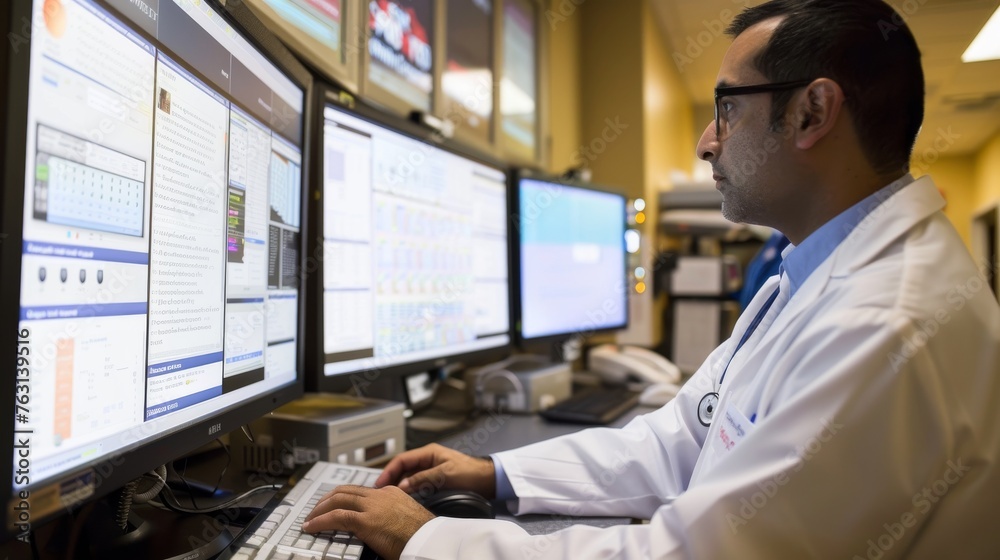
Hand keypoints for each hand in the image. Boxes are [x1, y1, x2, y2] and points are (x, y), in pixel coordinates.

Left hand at [303, 485, 434, 559]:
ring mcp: (373, 506)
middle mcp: (380, 495)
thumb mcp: (404, 519)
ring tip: (310, 519)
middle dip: (326, 500)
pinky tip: (312, 527)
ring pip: (337, 500)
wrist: (432, 541)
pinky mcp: (367, 521)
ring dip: (319, 510)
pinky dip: (320, 521)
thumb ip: (389, 516)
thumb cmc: (422, 536)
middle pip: (344, 490)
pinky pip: (336, 517)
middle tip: (315, 510)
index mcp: (391, 493)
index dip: (341, 497)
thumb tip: (378, 526)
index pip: (359, 490)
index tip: (332, 505)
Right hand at [374, 443, 495, 497]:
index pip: (402, 459)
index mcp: (428, 452)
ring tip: (389, 497)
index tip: (380, 484)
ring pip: (409, 478)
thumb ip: (423, 479)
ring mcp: (431, 470)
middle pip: (403, 469)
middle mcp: (427, 460)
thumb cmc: (470, 472)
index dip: (389, 471)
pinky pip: (417, 484)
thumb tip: (402, 485)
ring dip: (399, 486)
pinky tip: (404, 499)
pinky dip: (409, 491)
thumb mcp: (445, 474)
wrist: (488, 479)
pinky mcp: (435, 480)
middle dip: (391, 479)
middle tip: (380, 493)